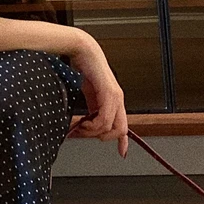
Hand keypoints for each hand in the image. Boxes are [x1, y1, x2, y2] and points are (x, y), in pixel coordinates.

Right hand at [64, 36, 128, 158]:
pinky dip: (93, 125)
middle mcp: (118, 100)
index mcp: (114, 101)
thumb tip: (85, 125)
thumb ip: (91, 109)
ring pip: (111, 127)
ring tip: (80, 127)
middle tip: (85, 133)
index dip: (123, 141)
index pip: (123, 125)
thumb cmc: (85, 69)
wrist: (83, 51)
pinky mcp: (109, 93)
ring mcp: (115, 96)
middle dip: (102, 137)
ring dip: (93, 132)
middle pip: (120, 130)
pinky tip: (82, 121)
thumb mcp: (88, 95)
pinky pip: (104, 118)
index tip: (121, 152)